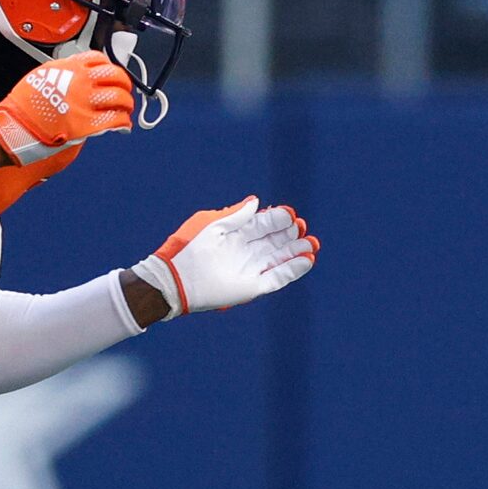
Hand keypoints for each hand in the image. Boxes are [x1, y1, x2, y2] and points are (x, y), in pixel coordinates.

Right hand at [0, 55, 136, 165]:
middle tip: (125, 90)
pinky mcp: (87, 124)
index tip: (112, 74)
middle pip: (115, 76)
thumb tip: (78, 72)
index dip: (110, 67)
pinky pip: (115, 120)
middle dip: (124, 83)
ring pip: (119, 98)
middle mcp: (81, 82)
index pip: (99, 59)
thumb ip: (64, 71)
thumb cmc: (24, 104)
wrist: (15, 125)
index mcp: (69, 68)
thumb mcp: (43, 74)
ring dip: (127, 103)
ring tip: (126, 108)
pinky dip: (123, 122)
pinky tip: (123, 125)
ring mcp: (85, 103)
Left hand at [133, 198, 318, 317]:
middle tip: (303, 227)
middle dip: (291, 234)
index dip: (278, 218)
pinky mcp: (252, 287)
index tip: (291, 213)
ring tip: (312, 243)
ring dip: (297, 251)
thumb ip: (236, 215)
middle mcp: (245, 252)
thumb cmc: (189, 248)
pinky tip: (306, 260)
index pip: (263, 224)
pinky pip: (278, 277)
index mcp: (235, 235)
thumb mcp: (212, 224)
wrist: (175, 279)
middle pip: (275, 241)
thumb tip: (257, 201)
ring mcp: (250, 270)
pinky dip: (293, 270)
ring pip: (280, 258)